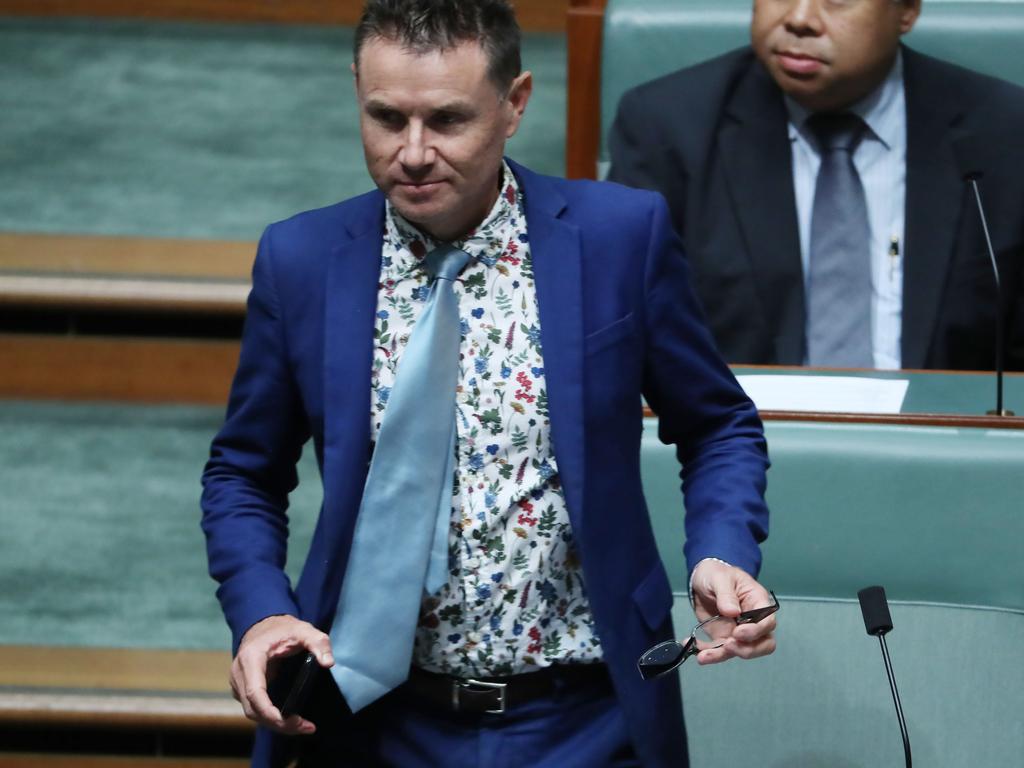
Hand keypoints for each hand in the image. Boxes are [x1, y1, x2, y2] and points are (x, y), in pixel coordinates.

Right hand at [230, 614, 333, 733]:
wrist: (264, 625)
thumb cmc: (283, 628)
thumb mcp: (304, 630)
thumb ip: (319, 642)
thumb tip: (328, 663)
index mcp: (251, 658)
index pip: (255, 692)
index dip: (269, 712)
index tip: (289, 721)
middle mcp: (239, 673)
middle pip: (253, 709)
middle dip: (278, 723)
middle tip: (306, 727)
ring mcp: (238, 683)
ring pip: (252, 712)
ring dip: (275, 724)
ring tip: (303, 726)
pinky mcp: (242, 689)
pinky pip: (254, 708)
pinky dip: (270, 717)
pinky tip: (290, 720)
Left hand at [690, 559, 776, 665]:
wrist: (702, 580)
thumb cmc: (717, 574)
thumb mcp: (720, 578)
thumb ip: (726, 594)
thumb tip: (732, 612)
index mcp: (758, 602)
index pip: (768, 622)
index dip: (756, 631)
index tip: (737, 633)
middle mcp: (753, 621)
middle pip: (763, 644)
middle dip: (747, 650)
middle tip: (727, 646)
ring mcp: (739, 632)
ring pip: (741, 651)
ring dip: (723, 656)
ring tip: (704, 656)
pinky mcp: (724, 638)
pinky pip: (720, 652)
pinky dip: (709, 654)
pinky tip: (697, 652)